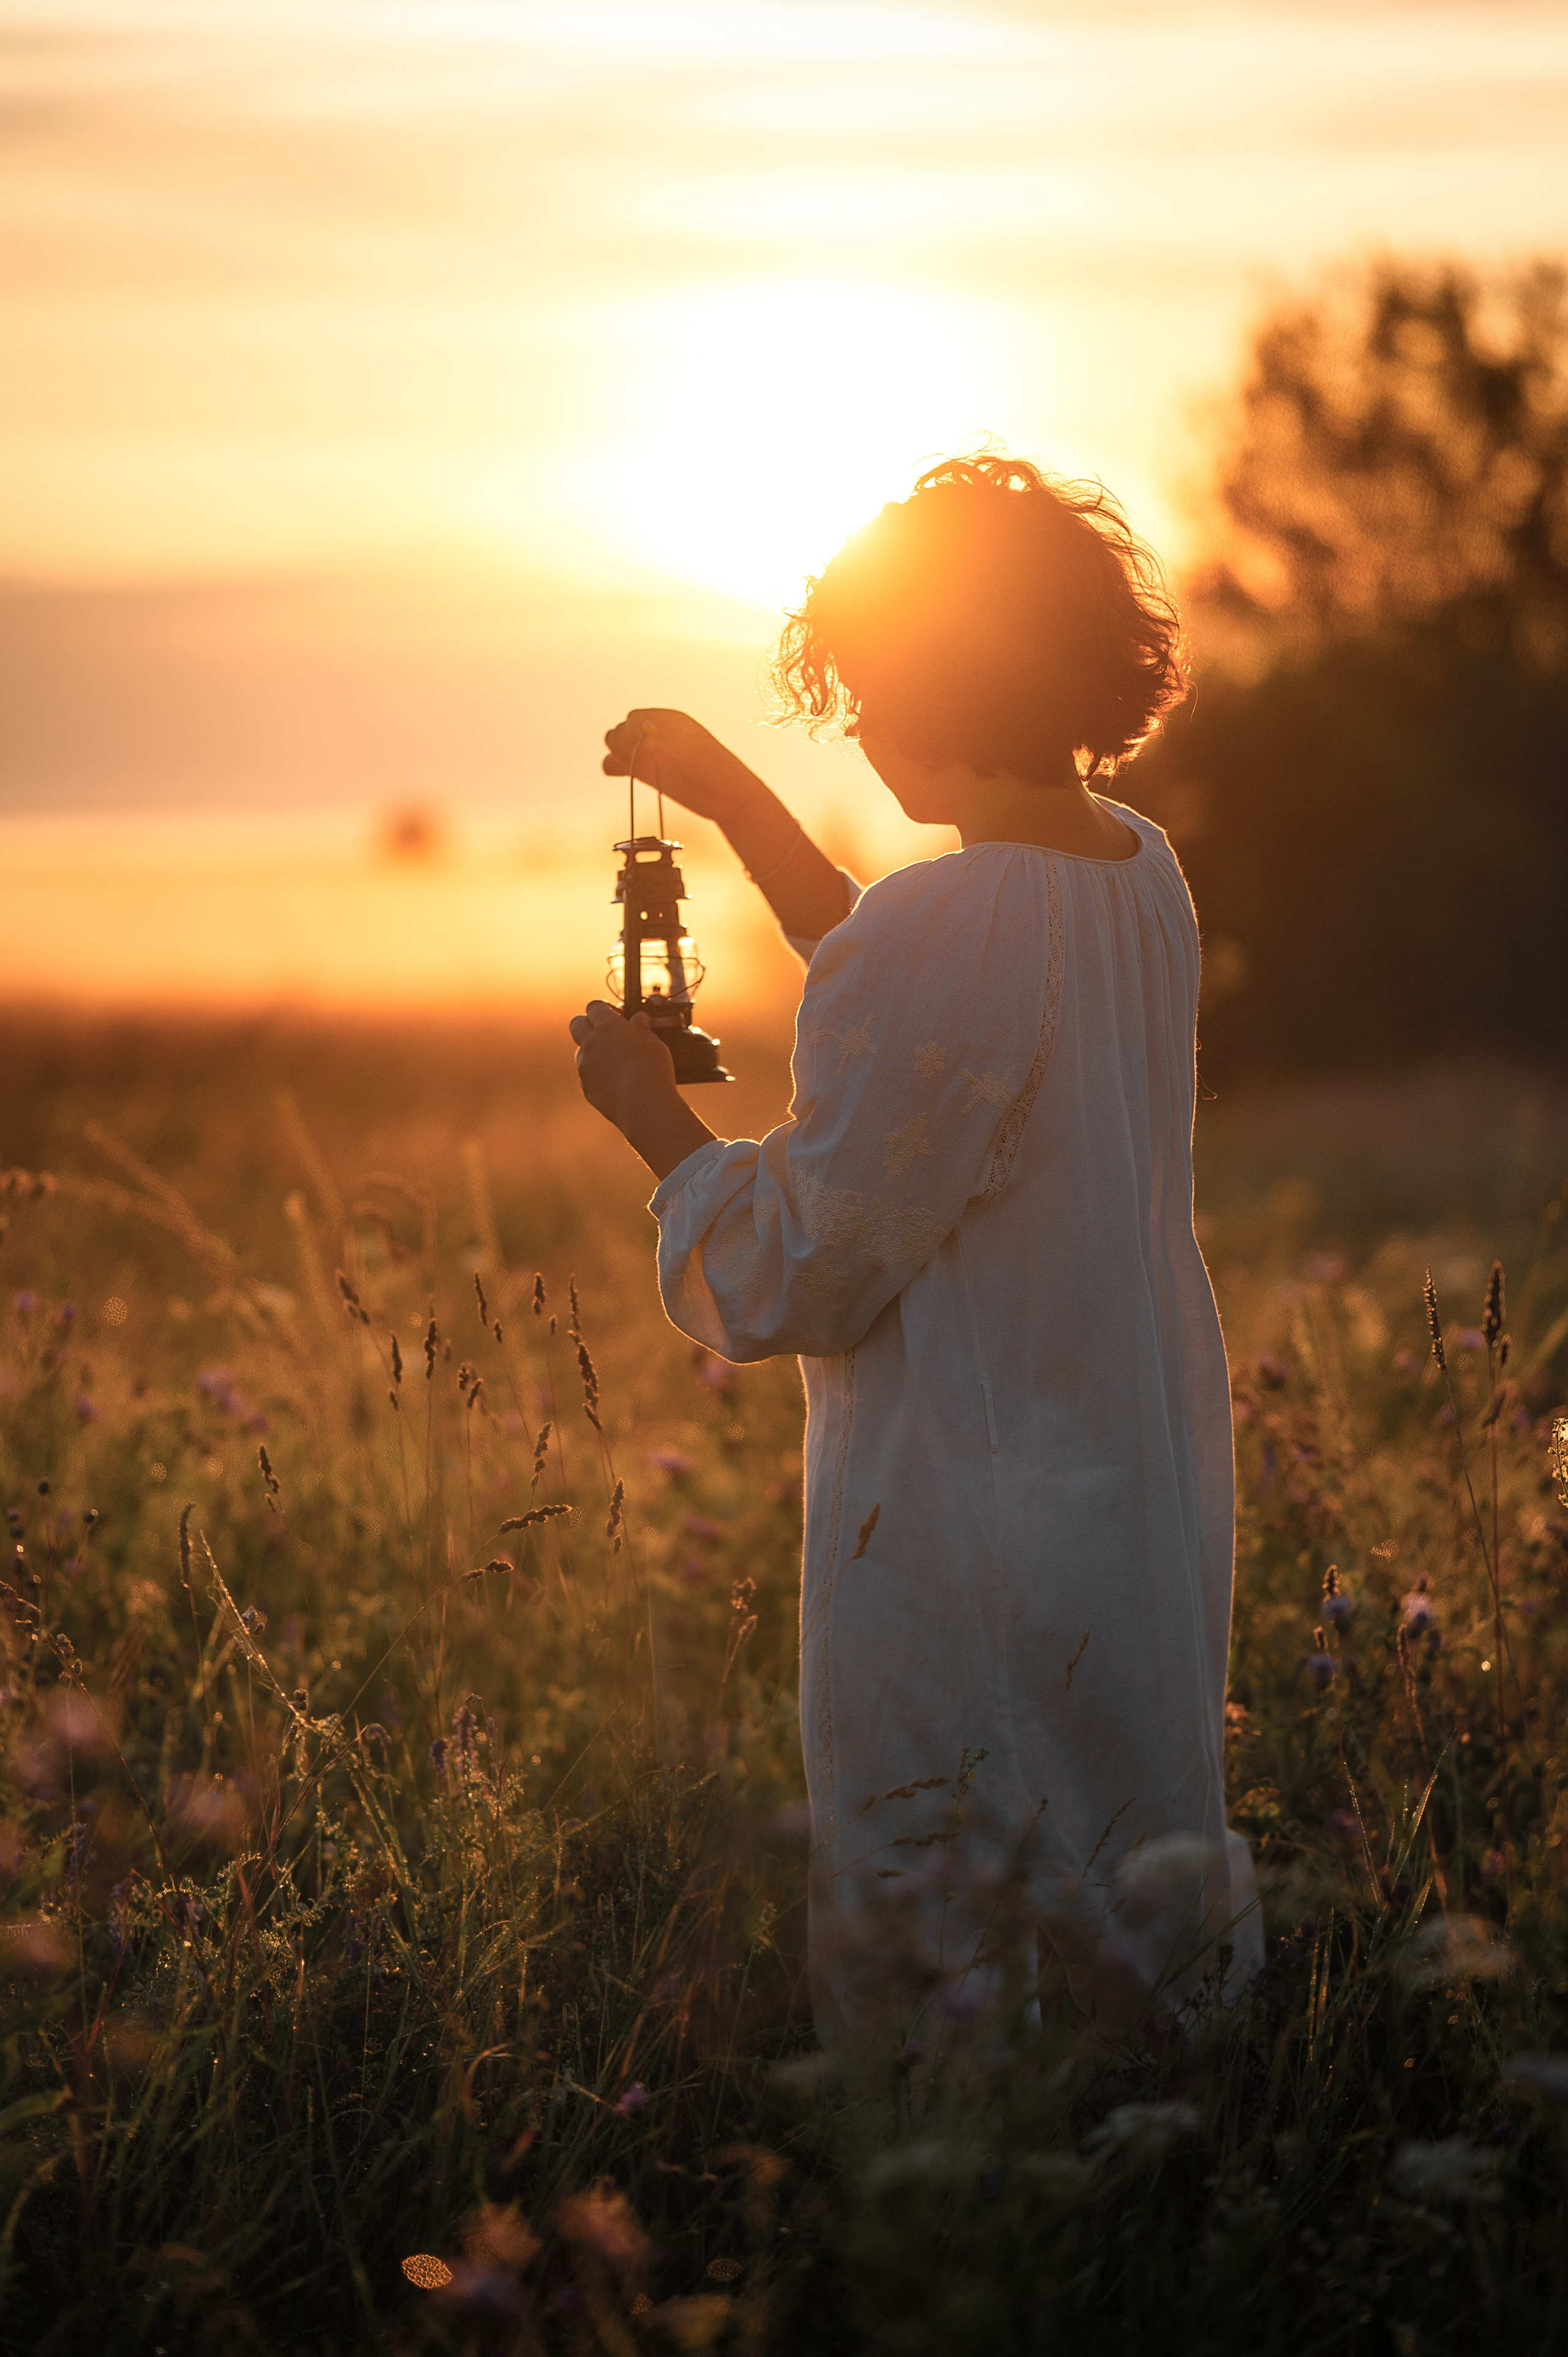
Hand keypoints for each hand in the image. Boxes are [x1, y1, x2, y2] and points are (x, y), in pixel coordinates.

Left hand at [570, 1000, 674, 1123]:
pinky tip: (614, 1080)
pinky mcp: (585, 1086)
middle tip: (606, 1032)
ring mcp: (585, 1066)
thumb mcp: (654, 1044)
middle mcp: (591, 1043)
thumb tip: (638, 1018)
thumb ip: (642, 1029)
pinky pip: (585, 1073)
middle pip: (577, 1024)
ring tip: (615, 1060)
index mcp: (608, 1027)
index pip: (594, 1007)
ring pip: (580, 1050)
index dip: (604, 1009)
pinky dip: (595, 1072)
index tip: (617, 1016)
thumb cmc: (652, 1071)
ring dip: (592, 1050)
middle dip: (588, 1024)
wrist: (643, 1107)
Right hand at [602, 709, 761, 828]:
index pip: (635, 718)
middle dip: (622, 743)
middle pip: (622, 730)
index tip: (642, 746)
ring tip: (630, 765)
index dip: (632, 731)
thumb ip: (667, 740)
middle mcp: (656, 734)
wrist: (726, 798)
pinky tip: (618, 771)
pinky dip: (613, 766)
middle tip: (638, 758)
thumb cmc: (717, 771)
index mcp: (669, 721)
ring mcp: (649, 753)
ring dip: (615, 753)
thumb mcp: (694, 751)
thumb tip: (644, 729)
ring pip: (617, 746)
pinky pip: (619, 764)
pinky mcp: (645, 771)